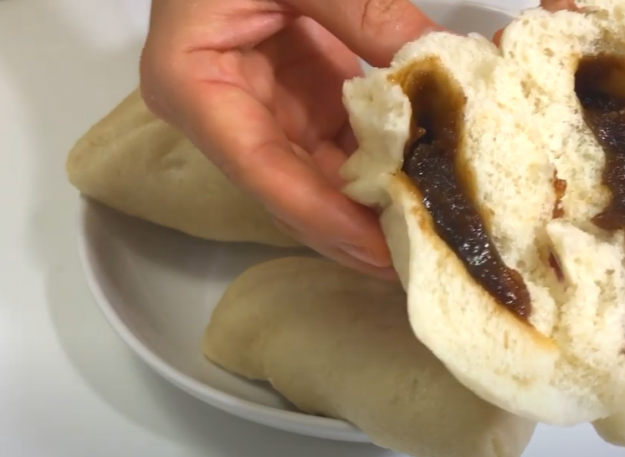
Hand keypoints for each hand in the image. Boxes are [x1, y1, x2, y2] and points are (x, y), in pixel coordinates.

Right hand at [139, 0, 439, 278]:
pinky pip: (340, 143)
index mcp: (193, 83)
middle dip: (352, 228)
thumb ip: (357, 9)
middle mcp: (221, 112)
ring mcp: (260, 108)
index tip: (377, 250)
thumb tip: (432, 61)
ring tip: (428, 235)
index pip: (261, 166)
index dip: (320, 213)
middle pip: (289, 187)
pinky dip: (380, 162)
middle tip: (417, 262)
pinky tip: (421, 182)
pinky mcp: (295, 96)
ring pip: (318, 175)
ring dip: (370, 204)